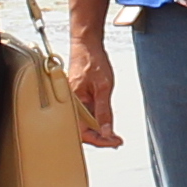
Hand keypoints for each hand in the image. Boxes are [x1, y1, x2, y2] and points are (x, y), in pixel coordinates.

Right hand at [71, 18, 120, 148]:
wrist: (87, 44)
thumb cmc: (92, 61)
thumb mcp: (104, 88)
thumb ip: (105, 111)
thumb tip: (108, 132)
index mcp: (72, 103)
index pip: (83, 132)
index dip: (99, 141)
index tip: (114, 142)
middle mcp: (70, 104)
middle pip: (82, 131)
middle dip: (99, 139)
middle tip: (116, 141)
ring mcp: (74, 102)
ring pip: (85, 124)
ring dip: (99, 130)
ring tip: (114, 135)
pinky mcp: (78, 98)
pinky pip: (86, 115)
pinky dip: (96, 120)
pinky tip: (107, 123)